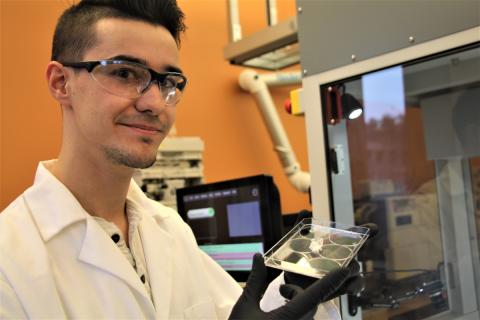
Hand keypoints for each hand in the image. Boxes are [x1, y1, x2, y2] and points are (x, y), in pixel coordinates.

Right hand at [228, 253, 351, 319]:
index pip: (315, 295)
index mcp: (288, 318)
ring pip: (307, 313)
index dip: (331, 282)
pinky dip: (296, 313)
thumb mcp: (245, 306)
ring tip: (278, 302)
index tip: (345, 271)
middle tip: (280, 290)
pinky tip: (277, 316)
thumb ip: (255, 280)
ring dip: (297, 303)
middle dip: (296, 292)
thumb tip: (258, 256)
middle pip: (309, 302)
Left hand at [283, 210, 377, 300]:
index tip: (374, 228)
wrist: (295, 279)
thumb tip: (305, 210)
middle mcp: (343, 255)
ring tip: (345, 272)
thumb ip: (301, 226)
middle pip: (354, 253)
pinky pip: (356, 286)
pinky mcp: (343, 286)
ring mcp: (344, 271)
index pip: (353, 234)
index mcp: (336, 242)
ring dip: (352, 271)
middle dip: (352, 253)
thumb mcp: (298, 241)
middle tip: (346, 257)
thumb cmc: (301, 256)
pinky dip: (356, 287)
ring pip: (356, 270)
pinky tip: (351, 289)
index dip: (365, 230)